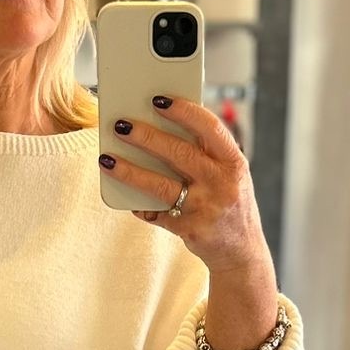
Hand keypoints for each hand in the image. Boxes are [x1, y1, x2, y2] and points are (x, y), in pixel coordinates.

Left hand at [101, 95, 266, 270]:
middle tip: (121, 125)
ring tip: (108, 159)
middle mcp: (223, 183)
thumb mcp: (229, 173)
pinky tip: (126, 197)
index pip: (209, 127)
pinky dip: (139, 205)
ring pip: (161, 185)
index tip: (158, 99)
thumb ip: (205, 153)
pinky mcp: (189, 230)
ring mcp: (206, 208)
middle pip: (179, 153)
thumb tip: (159, 126)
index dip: (183, 111)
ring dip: (130, 171)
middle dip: (146, 137)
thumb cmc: (229, 202)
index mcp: (234, 162)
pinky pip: (156, 213)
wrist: (241, 250)